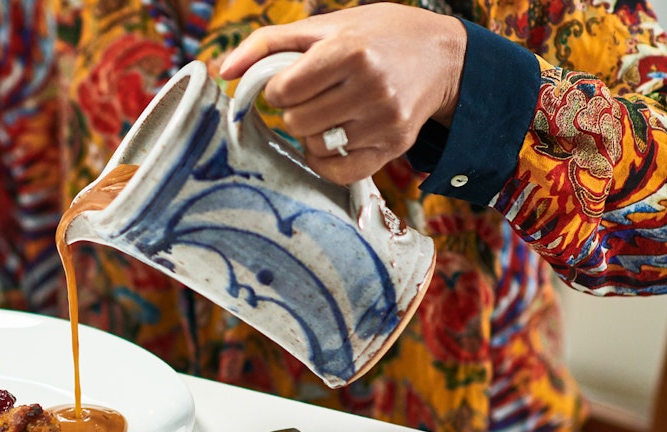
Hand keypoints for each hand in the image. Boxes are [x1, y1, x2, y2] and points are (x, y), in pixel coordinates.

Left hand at [217, 5, 466, 185]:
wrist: (444, 56)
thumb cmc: (376, 35)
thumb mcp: (327, 25)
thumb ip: (268, 43)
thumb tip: (222, 71)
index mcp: (349, 51)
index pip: (282, 91)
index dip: (278, 88)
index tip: (293, 81)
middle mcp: (370, 87)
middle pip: (295, 122)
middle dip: (294, 112)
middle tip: (312, 98)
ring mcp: (384, 120)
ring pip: (315, 147)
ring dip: (311, 134)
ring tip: (329, 113)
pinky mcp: (395, 146)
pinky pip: (340, 171)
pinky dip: (327, 160)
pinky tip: (335, 138)